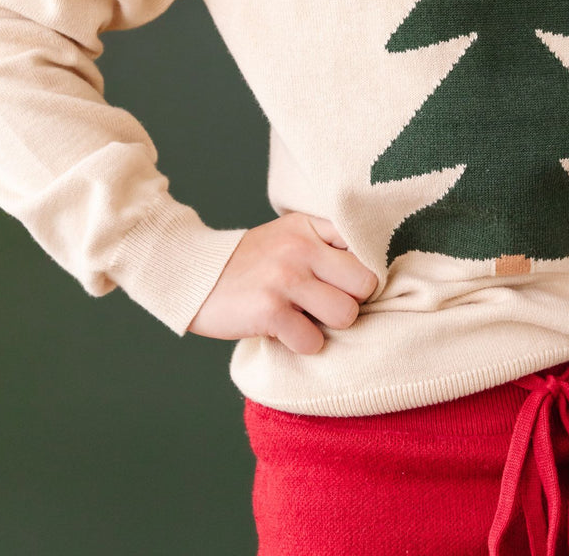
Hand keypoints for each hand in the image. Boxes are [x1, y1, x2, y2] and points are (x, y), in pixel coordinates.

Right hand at [188, 213, 378, 354]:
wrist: (193, 276)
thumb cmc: (252, 262)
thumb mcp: (289, 235)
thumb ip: (327, 243)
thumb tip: (375, 270)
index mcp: (310, 226)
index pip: (366, 243)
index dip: (365, 268)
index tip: (351, 281)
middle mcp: (302, 247)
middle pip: (365, 284)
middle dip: (353, 301)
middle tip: (328, 304)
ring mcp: (286, 278)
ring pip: (346, 315)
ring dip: (329, 326)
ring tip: (308, 318)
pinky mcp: (270, 311)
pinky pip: (313, 340)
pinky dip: (303, 344)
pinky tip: (286, 332)